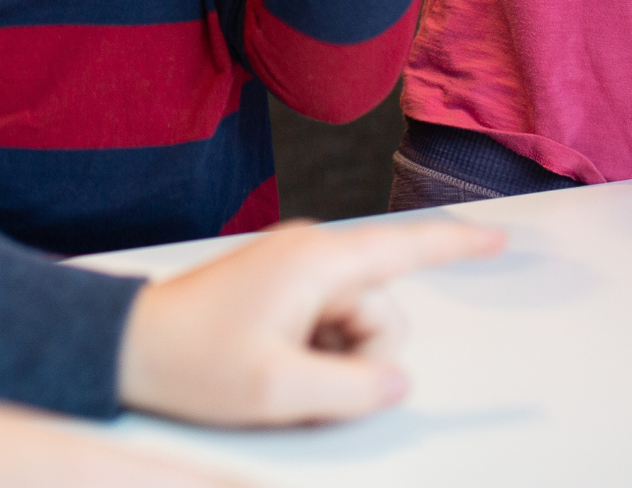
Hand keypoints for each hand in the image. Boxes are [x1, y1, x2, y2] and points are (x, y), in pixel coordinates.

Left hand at [117, 219, 503, 426]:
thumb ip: (353, 389)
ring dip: (332, 361)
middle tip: (296, 376)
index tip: (501, 238)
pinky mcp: (281, 286)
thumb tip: (397, 379)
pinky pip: (326, 325)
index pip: (404, 248)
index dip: (457, 246)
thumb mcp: (277, 393)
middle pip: (381, 311)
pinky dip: (313, 354)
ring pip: (355, 325)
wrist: (131, 343)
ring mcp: (294, 268)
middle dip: (358, 356)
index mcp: (316, 261)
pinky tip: (271, 363)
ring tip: (275, 370)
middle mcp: (310, 252)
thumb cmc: (195, 363)